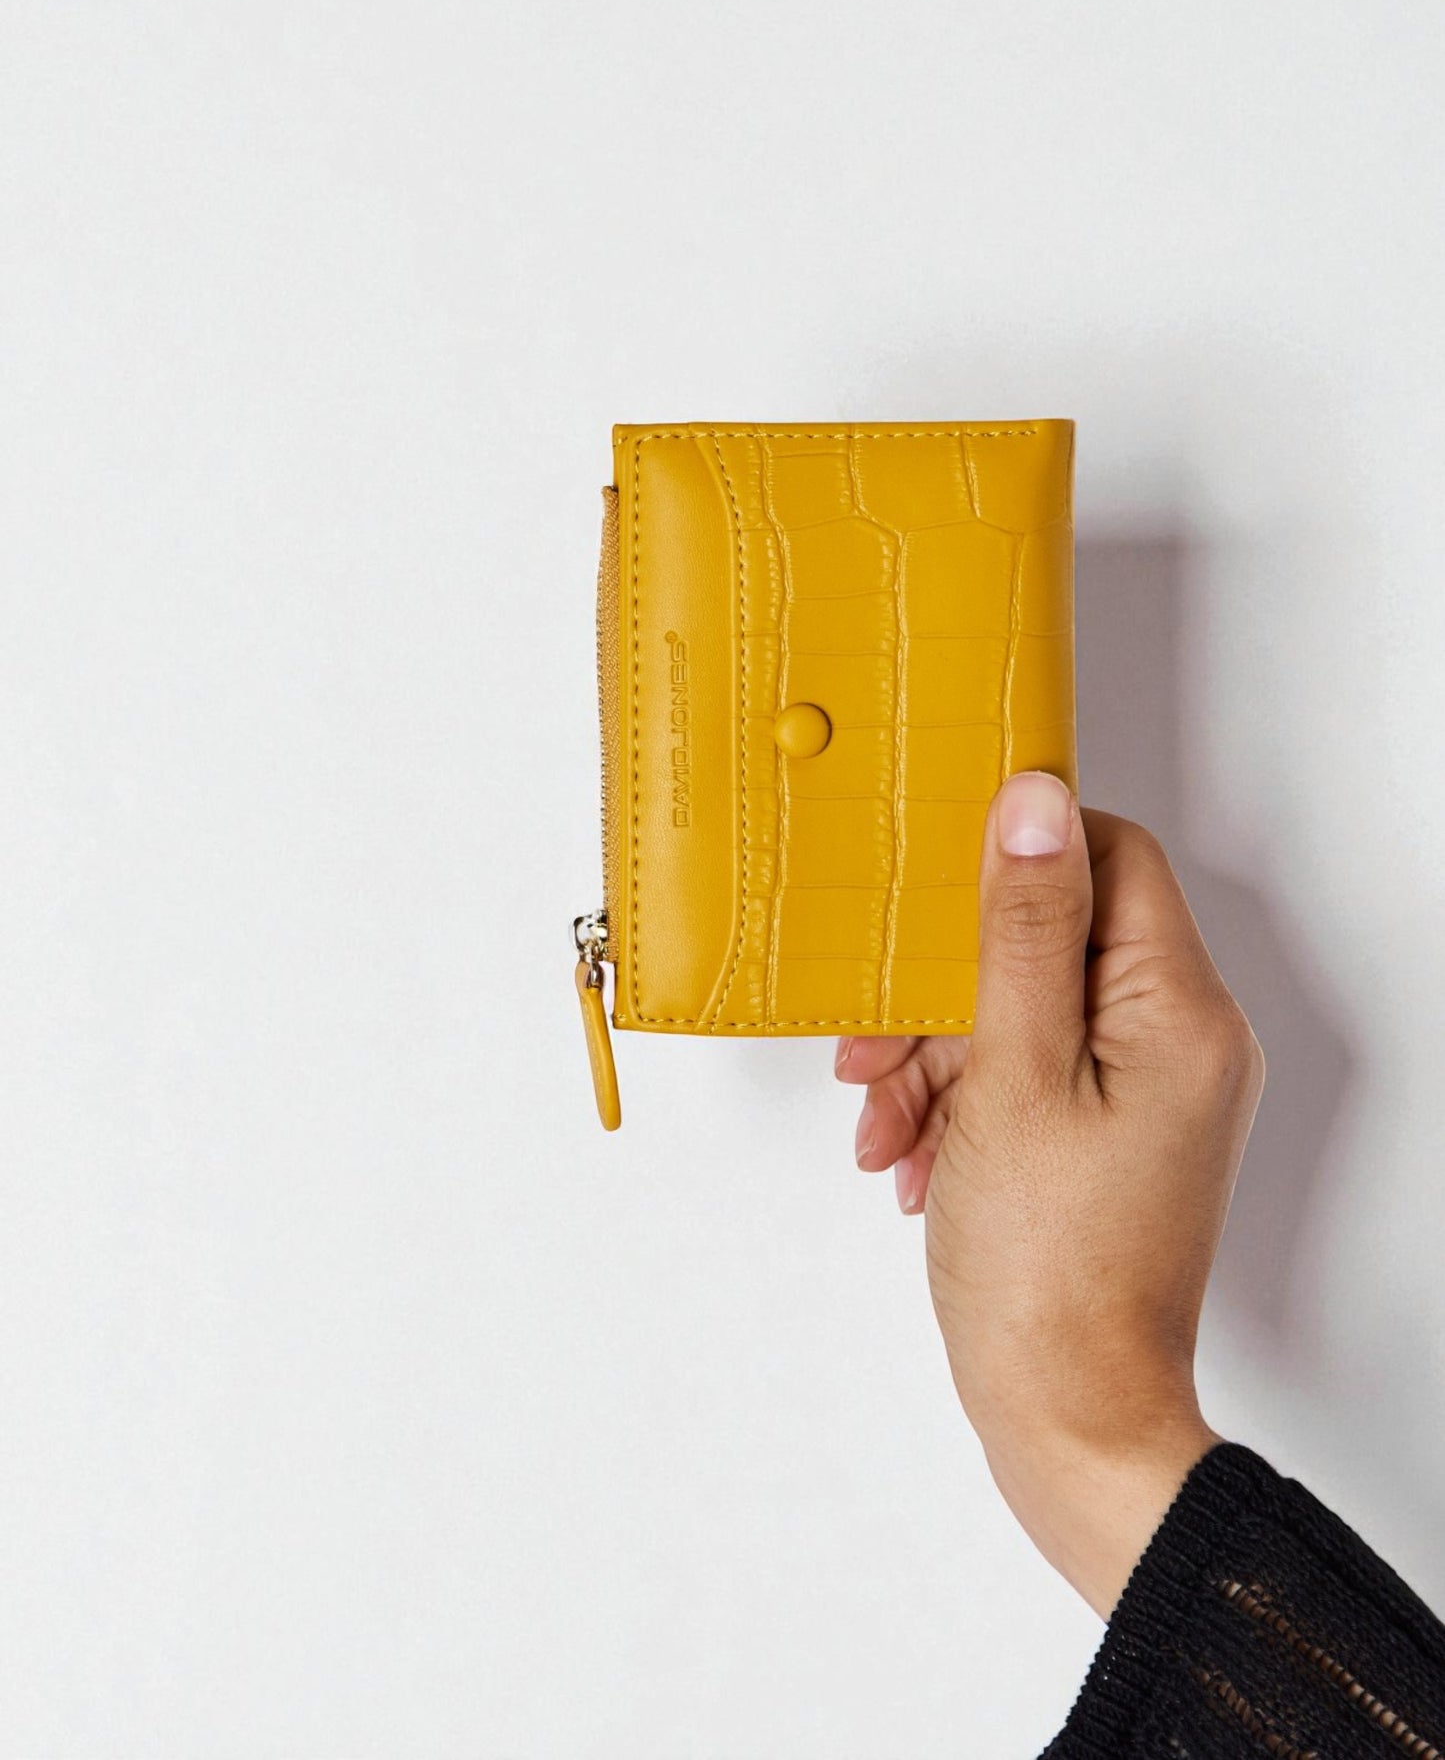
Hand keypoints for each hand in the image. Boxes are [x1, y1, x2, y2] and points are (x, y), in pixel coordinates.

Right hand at [834, 771, 1265, 1616]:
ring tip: (878, 1128)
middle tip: (873, 1048)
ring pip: (1023, 1012)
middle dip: (944, 991)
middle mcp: (1181, 1042)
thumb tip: (1035, 801)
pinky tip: (905, 1158)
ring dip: (934, 1058)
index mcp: (1178, 1011)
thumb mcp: (1014, 1075)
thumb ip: (1021, 930)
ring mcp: (1147, 1094)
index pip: (1110, 858)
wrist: (1069, 1418)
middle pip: (1051, 942)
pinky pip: (1026, 1075)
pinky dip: (957, 1103)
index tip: (930, 881)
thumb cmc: (1047, 1269)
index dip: (1016, 856)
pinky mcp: (1111, 1136)